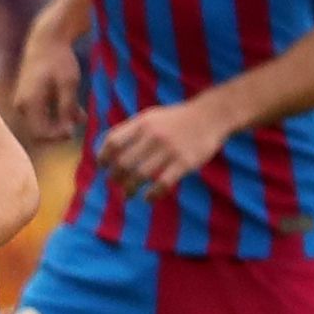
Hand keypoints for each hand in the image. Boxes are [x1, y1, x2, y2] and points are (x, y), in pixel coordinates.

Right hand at [13, 25, 81, 141]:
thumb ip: (67, 109)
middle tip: (80, 122)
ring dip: (60, 122)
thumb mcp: (68, 84)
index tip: (76, 130)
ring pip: (42, 122)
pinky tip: (76, 109)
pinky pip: (41, 114)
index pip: (40, 133)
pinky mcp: (28, 98)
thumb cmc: (59, 59)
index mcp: (29, 103)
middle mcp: (21, 105)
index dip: (58, 136)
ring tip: (81, 115)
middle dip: (60, 130)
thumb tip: (68, 133)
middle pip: (40, 130)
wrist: (47, 39)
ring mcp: (22, 102)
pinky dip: (57, 114)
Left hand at [96, 98, 233, 198]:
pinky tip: (148, 198)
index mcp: (142, 123)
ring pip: (140, 175)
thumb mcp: (151, 116)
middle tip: (115, 183)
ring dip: (129, 188)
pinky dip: (152, 194)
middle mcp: (153, 135)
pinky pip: (162, 183)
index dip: (103, 157)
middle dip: (115, 177)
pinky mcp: (184, 162)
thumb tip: (107, 148)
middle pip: (124, 162)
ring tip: (126, 194)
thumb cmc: (177, 119)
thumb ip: (131, 130)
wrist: (211, 115)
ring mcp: (169, 149)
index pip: (113, 141)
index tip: (102, 167)